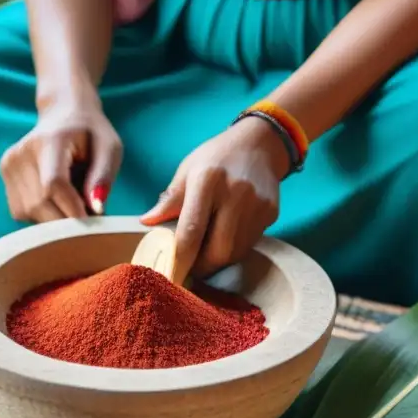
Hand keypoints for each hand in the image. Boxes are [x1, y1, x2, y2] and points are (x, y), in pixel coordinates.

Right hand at [0, 86, 121, 221]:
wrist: (64, 114)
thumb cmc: (91, 134)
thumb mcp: (110, 148)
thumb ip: (104, 176)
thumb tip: (95, 209)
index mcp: (49, 141)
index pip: (54, 183)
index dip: (72, 208)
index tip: (93, 220)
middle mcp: (21, 152)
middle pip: (39, 203)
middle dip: (67, 218)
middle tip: (89, 215)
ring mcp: (9, 165)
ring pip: (29, 212)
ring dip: (55, 218)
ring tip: (73, 202)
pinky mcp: (5, 176)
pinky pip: (22, 211)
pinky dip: (42, 215)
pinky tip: (56, 200)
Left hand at [141, 117, 290, 276]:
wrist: (260, 144)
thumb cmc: (216, 157)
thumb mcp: (188, 170)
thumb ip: (170, 199)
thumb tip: (147, 223)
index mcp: (207, 180)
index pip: (191, 230)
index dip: (180, 258)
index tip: (171, 274)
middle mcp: (236, 193)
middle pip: (218, 250)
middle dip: (202, 266)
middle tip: (189, 267)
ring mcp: (258, 205)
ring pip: (236, 252)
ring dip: (218, 260)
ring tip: (205, 255)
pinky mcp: (271, 213)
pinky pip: (249, 243)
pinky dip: (234, 249)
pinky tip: (224, 239)